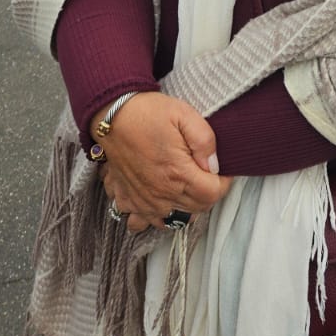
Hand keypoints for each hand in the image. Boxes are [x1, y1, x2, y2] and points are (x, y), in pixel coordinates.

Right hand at [95, 93, 231, 233]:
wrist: (111, 116)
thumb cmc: (148, 113)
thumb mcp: (185, 115)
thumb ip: (205, 141)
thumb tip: (215, 166)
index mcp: (177, 174)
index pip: (212, 195)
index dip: (223, 182)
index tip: (222, 170)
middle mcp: (160, 195)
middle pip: (196, 210)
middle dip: (206, 193)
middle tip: (205, 173)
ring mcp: (141, 202)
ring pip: (173, 221)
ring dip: (183, 208)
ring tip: (184, 186)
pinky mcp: (126, 200)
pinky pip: (142, 222)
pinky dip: (153, 216)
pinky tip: (158, 198)